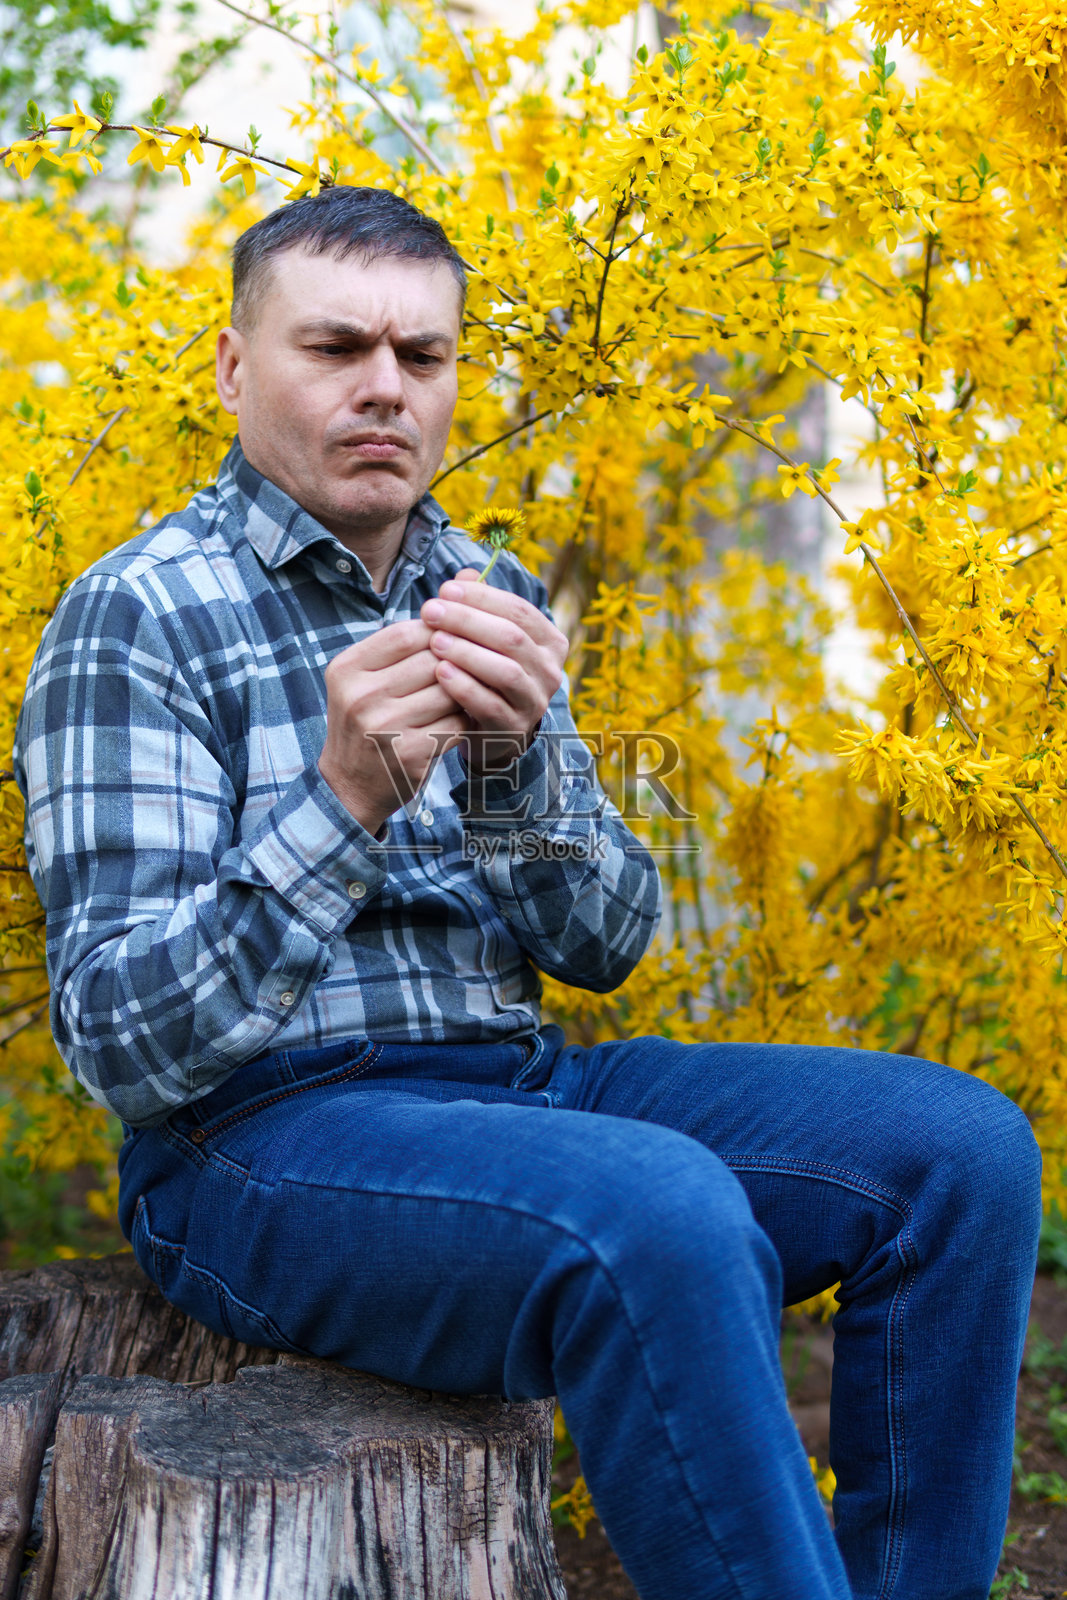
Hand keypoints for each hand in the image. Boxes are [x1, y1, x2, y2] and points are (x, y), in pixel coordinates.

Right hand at [318, 619, 468, 833]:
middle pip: (432, 660)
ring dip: (464, 690)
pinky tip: (461, 720)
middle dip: (455, 661)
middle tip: (468, 666)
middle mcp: (361, 696)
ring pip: (449, 691)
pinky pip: (455, 722)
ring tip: (464, 692)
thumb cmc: (364, 723)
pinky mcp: (409, 752)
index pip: (406, 633)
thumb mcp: (360, 682)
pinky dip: (464, 719)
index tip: (452, 638)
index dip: (437, 631)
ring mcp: (384, 726)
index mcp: (347, 669)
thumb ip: (394, 650)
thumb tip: (447, 613)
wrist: (349, 785)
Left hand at [420, 569, 567, 770]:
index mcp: (549, 641)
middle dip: (468, 620)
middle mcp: (550, 671)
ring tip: (434, 641)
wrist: (492, 731)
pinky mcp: (514, 728)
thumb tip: (465, 575)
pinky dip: (464, 687)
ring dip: (466, 652)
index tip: (444, 589)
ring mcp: (535, 702)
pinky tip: (440, 673)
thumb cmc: (486, 674)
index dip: (482, 597)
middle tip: (430, 611)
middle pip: (511, 637)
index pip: (519, 610)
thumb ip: (479, 606)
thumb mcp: (486, 638)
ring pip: (505, 671)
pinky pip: (490, 705)